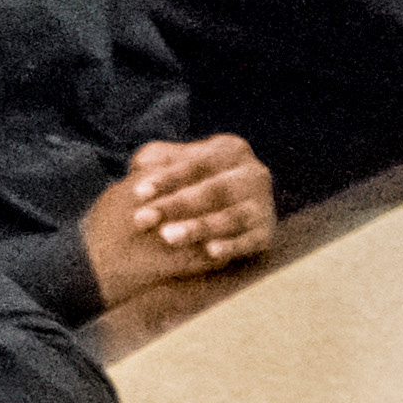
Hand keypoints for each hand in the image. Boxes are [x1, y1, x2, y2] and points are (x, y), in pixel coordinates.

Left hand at [80, 137, 277, 297]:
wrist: (238, 202)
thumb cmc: (196, 177)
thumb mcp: (179, 160)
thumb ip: (160, 158)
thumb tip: (144, 163)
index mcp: (232, 150)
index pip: (195, 164)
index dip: (166, 178)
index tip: (136, 193)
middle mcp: (253, 175)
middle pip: (213, 190)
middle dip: (176, 205)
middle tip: (141, 219)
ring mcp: (262, 205)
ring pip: (231, 217)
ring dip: (199, 227)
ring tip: (167, 236)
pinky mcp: (266, 234)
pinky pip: (250, 241)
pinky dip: (232, 247)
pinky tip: (211, 252)